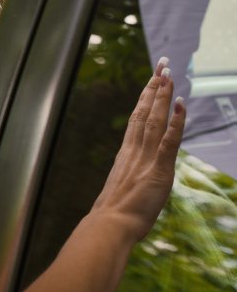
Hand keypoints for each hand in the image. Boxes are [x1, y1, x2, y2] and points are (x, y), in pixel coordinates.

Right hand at [91, 57, 186, 241]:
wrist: (110, 226)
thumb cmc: (113, 217)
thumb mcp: (119, 192)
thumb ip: (128, 181)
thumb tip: (128, 182)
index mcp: (126, 156)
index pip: (137, 120)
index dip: (144, 99)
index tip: (151, 80)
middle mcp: (134, 151)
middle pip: (144, 113)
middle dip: (154, 88)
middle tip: (162, 65)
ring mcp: (145, 159)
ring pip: (155, 120)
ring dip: (163, 96)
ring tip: (169, 75)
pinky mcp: (158, 169)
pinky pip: (169, 140)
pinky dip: (175, 121)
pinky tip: (180, 104)